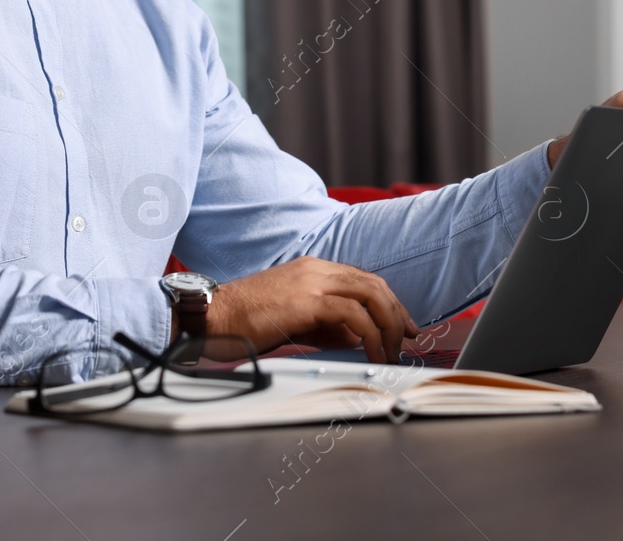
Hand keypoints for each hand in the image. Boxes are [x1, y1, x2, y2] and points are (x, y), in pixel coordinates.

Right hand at [206, 256, 419, 363]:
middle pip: (375, 285)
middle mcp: (318, 269)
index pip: (365, 281)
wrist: (214, 315)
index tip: (404, 327)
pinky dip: (370, 335)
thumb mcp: (295, 319)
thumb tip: (357, 339)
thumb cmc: (247, 321)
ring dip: (388, 327)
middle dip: (398, 314)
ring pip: (371, 296)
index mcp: (315, 269)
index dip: (391, 304)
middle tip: (408, 340)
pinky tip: (372, 354)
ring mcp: (313, 281)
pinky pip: (353, 315)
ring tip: (391, 353)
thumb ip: (327, 325)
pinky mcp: (307, 300)